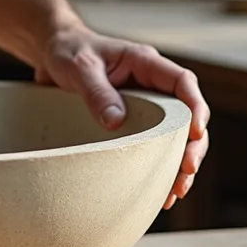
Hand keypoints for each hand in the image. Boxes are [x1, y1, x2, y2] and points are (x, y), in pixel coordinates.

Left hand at [34, 23, 209, 209]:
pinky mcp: (132, 124)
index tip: (195, 133)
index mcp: (145, 63)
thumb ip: (96, 91)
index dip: (195, 107)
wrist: (52, 54)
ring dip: (179, 165)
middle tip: (187, 171)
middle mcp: (151, 86)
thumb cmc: (68, 52)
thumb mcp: (79, 67)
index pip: (182, 82)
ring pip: (174, 137)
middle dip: (193, 145)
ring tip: (176, 193)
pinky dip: (157, 169)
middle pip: (187, 116)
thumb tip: (115, 123)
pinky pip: (152, 147)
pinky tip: (159, 194)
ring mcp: (144, 107)